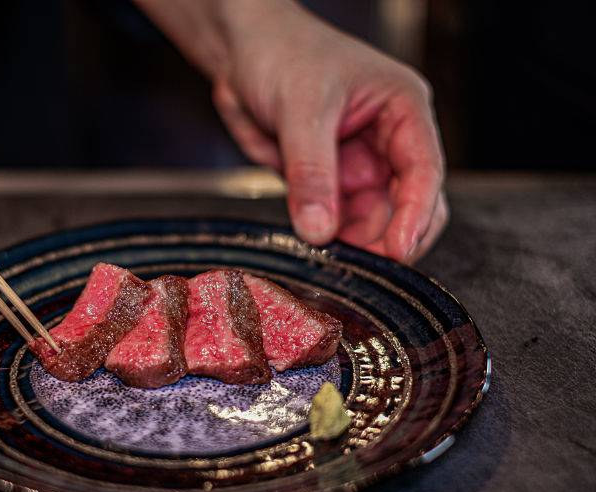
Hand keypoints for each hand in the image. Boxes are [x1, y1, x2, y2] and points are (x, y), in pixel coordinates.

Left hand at [136, 0, 446, 263]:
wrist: (242, 52)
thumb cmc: (282, 53)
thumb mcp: (300, 108)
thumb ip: (310, 171)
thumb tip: (319, 229)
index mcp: (401, 109)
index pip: (424, 169)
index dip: (416, 214)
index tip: (399, 250)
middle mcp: (387, 141)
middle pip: (409, 203)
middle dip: (391, 236)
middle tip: (363, 266)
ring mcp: (358, 164)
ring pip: (374, 219)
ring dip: (358, 244)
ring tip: (334, 260)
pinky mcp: (329, 182)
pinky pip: (338, 220)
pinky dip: (331, 239)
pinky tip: (318, 249)